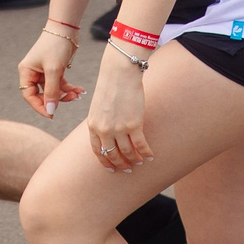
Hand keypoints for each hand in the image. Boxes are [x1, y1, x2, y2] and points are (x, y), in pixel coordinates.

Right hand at [18, 29, 82, 117]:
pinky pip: (61, 84)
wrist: (67, 28)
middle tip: (71, 99)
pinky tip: (80, 90)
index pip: (29, 95)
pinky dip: (70, 87)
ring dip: (66, 94)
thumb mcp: (54, 70)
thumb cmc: (56, 45)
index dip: (39, 106)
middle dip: (56, 99)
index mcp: (26, 72)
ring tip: (78, 94)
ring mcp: (44, 71)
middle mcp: (33, 72)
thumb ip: (52, 91)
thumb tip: (50, 111)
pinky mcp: (56, 69)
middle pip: (42, 94)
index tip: (52, 115)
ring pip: (54, 90)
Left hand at [86, 50, 151, 172]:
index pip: (98, 150)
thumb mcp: (99, 106)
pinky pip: (140, 145)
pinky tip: (150, 156)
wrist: (119, 73)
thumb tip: (110, 132)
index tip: (111, 168)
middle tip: (127, 169)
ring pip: (127, 152)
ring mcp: (119, 129)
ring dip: (134, 160)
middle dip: (120, 164)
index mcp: (93, 125)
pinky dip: (146, 152)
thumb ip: (102, 121)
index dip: (105, 161)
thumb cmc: (111, 85)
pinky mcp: (134, 124)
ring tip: (139, 162)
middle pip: (112, 154)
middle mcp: (104, 130)